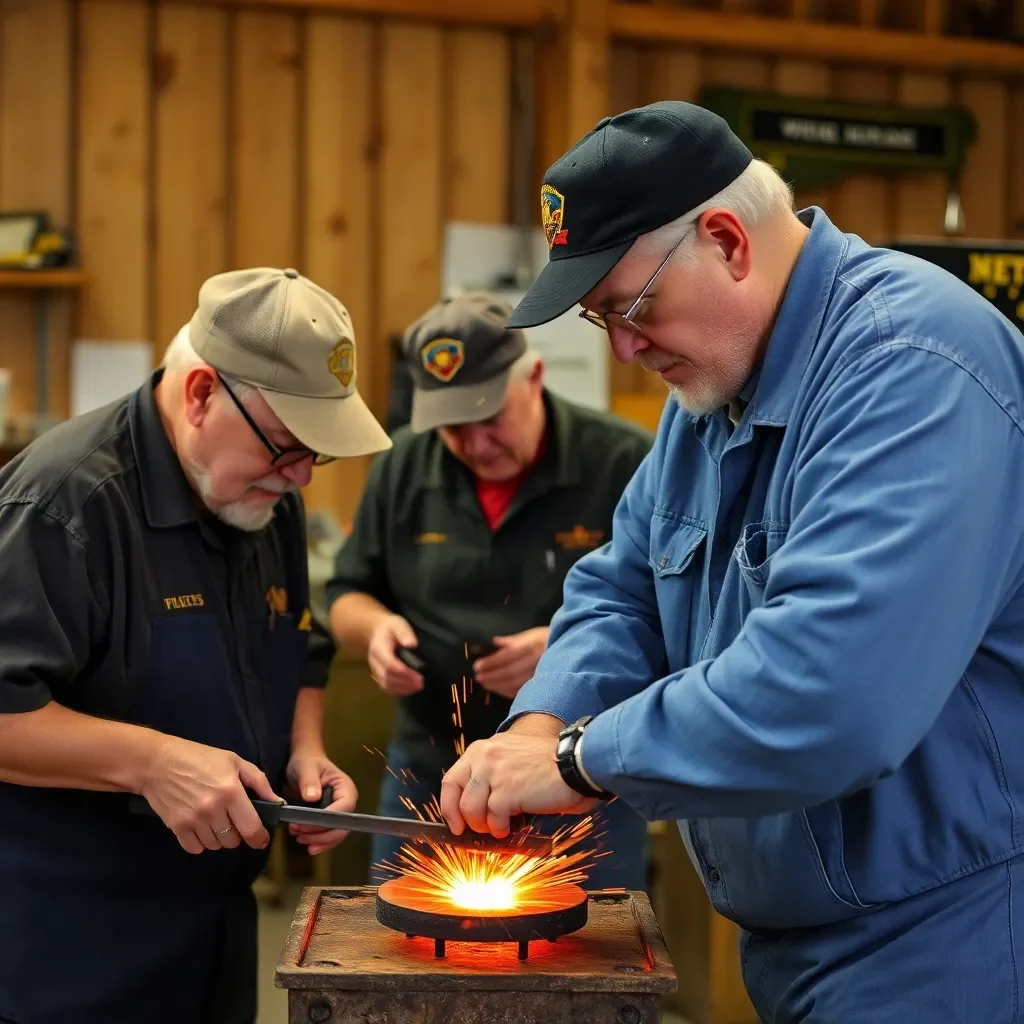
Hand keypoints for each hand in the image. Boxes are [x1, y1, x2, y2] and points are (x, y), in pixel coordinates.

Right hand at [139, 734, 282, 854]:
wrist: (158, 763)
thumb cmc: (199, 759)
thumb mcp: (234, 762)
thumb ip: (259, 782)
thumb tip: (277, 802)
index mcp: (231, 792)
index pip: (251, 827)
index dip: (260, 838)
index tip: (261, 839)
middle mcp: (213, 809)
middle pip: (233, 840)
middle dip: (237, 832)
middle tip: (231, 818)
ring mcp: (193, 820)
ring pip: (215, 845)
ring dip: (218, 837)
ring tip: (214, 818)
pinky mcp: (177, 827)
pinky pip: (195, 848)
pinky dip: (200, 842)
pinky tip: (199, 826)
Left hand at [285, 752, 358, 856]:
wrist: (304, 764)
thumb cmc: (307, 763)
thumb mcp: (306, 768)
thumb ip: (309, 781)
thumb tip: (312, 797)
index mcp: (345, 788)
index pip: (344, 809)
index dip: (327, 820)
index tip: (305, 824)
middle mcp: (346, 803)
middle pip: (342, 826)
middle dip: (321, 835)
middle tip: (299, 834)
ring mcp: (340, 813)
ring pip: (336, 834)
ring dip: (318, 841)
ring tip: (298, 837)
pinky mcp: (330, 820)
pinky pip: (329, 836)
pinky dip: (318, 842)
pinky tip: (305, 842)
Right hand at [367, 614, 423, 695]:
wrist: (376, 633)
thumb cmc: (390, 629)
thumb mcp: (398, 624)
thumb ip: (404, 633)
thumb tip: (412, 644)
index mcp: (379, 648)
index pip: (389, 663)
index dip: (403, 671)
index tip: (417, 675)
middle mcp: (374, 662)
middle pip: (387, 676)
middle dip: (405, 681)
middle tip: (421, 682)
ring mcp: (375, 670)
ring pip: (386, 684)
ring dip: (403, 688)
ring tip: (418, 686)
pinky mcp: (379, 676)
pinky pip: (386, 687)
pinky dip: (399, 690)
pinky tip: (411, 689)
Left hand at [439, 716, 594, 836]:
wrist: (574, 763)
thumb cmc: (549, 764)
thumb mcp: (512, 758)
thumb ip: (491, 775)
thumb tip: (475, 806)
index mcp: (483, 749)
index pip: (451, 780)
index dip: (449, 806)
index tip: (455, 823)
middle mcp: (485, 757)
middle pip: (458, 799)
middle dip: (466, 821)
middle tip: (480, 830)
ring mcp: (495, 773)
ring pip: (472, 811)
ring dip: (486, 826)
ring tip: (501, 825)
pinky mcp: (507, 791)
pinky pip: (493, 819)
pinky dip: (501, 828)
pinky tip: (513, 825)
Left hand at [472, 627, 549, 699]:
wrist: (570, 651)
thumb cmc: (547, 639)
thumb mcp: (530, 634)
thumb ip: (511, 641)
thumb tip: (493, 642)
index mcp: (530, 647)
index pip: (507, 656)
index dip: (491, 662)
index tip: (477, 666)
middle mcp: (535, 662)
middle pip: (509, 672)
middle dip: (492, 676)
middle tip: (478, 678)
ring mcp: (539, 675)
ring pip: (515, 683)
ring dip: (498, 685)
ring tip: (485, 684)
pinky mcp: (542, 685)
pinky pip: (523, 690)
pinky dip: (509, 691)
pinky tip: (498, 690)